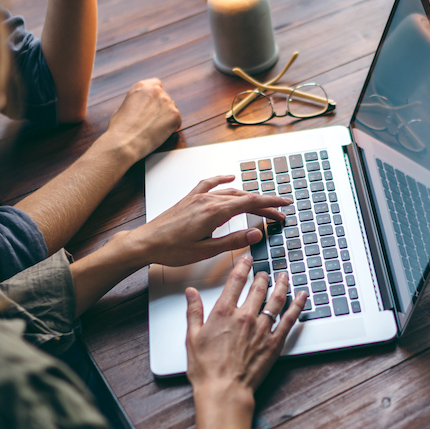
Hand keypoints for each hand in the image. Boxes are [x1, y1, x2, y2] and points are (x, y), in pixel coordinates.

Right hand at [102, 79, 181, 161]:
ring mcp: (167, 102)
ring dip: (166, 117)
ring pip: (172, 109)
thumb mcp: (123, 107)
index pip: (156, 84)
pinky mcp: (175, 115)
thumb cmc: (120, 128)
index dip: (155, 96)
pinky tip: (159, 134)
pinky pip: (177, 121)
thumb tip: (141, 106)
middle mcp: (156, 91)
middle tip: (152, 122)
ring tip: (153, 129)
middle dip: (161, 108)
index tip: (153, 104)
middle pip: (165, 98)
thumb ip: (136, 102)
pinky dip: (171, 128)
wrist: (125, 142)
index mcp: (142, 86)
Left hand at [122, 175, 290, 266]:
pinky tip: (230, 178)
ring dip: (248, 196)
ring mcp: (198, 197)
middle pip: (244, 197)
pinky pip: (210, 183)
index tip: (284, 204)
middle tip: (278, 214)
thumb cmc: (171, 249)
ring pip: (230, 192)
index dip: (271, 203)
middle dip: (264, 204)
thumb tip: (255, 232)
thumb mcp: (206, 251)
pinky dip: (223, 180)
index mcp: (214, 213)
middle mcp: (207, 200)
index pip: (250, 203)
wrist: (145, 243)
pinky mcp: (190, 198)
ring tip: (260, 204)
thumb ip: (233, 241)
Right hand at [185, 257, 306, 428]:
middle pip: (258, 287)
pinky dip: (297, 305)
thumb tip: (191, 293)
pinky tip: (302, 296)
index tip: (247, 258)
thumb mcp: (192, 337)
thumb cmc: (207, 369)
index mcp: (224, 312)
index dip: (243, 265)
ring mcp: (262, 328)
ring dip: (281, 285)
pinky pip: (290, 319)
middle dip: (262, 276)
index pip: (236, 280)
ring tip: (284, 276)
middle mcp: (245, 316)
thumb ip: (194, 312)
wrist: (224, 390)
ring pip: (276, 299)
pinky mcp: (274, 342)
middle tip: (265, 271)